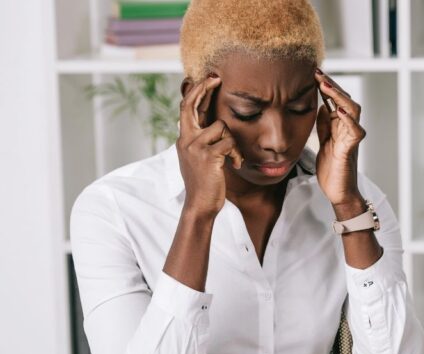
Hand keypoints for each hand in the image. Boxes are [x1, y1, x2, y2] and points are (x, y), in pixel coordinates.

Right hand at [176, 75, 244, 217]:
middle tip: (216, 78)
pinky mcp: (208, 155)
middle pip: (192, 105)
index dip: (196, 92)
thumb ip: (204, 140)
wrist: (200, 204)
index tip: (207, 79)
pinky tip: (236, 165)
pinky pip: (229, 142)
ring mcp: (195, 146)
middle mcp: (186, 139)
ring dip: (233, 143)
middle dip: (204, 89)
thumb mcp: (199, 157)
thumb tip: (215, 125)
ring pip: (222, 127)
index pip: (187, 109)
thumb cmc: (205, 182)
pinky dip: (237, 154)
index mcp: (184, 139)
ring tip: (233, 158)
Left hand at [314, 69, 367, 206]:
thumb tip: (320, 105)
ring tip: (325, 85)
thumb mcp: (324, 141)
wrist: (339, 192)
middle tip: (317, 72)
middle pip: (345, 99)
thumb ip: (324, 124)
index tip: (313, 72)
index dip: (326, 86)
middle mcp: (348, 128)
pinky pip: (355, 131)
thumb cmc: (332, 169)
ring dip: (339, 96)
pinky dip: (348, 120)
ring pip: (352, 110)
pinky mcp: (350, 150)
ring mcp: (351, 138)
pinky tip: (338, 110)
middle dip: (332, 85)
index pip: (335, 99)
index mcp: (339, 125)